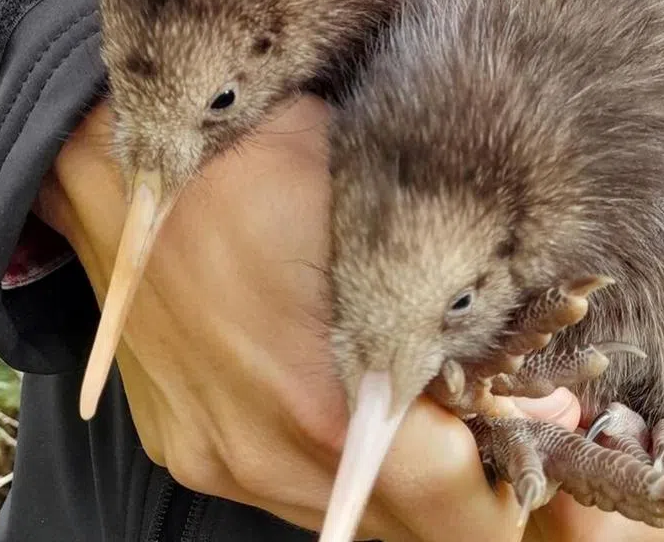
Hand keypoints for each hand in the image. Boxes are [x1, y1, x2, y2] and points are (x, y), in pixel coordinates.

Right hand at [35, 95, 581, 540]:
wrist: (121, 158)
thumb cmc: (263, 164)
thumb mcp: (387, 218)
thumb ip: (467, 329)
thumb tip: (542, 397)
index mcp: (325, 402)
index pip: (454, 505)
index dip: (511, 484)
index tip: (535, 437)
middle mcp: (264, 454)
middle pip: (404, 527)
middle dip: (463, 491)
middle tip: (493, 430)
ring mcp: (219, 458)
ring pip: (345, 517)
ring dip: (400, 486)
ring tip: (426, 417)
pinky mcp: (188, 449)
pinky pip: (288, 490)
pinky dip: (337, 468)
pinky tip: (347, 405)